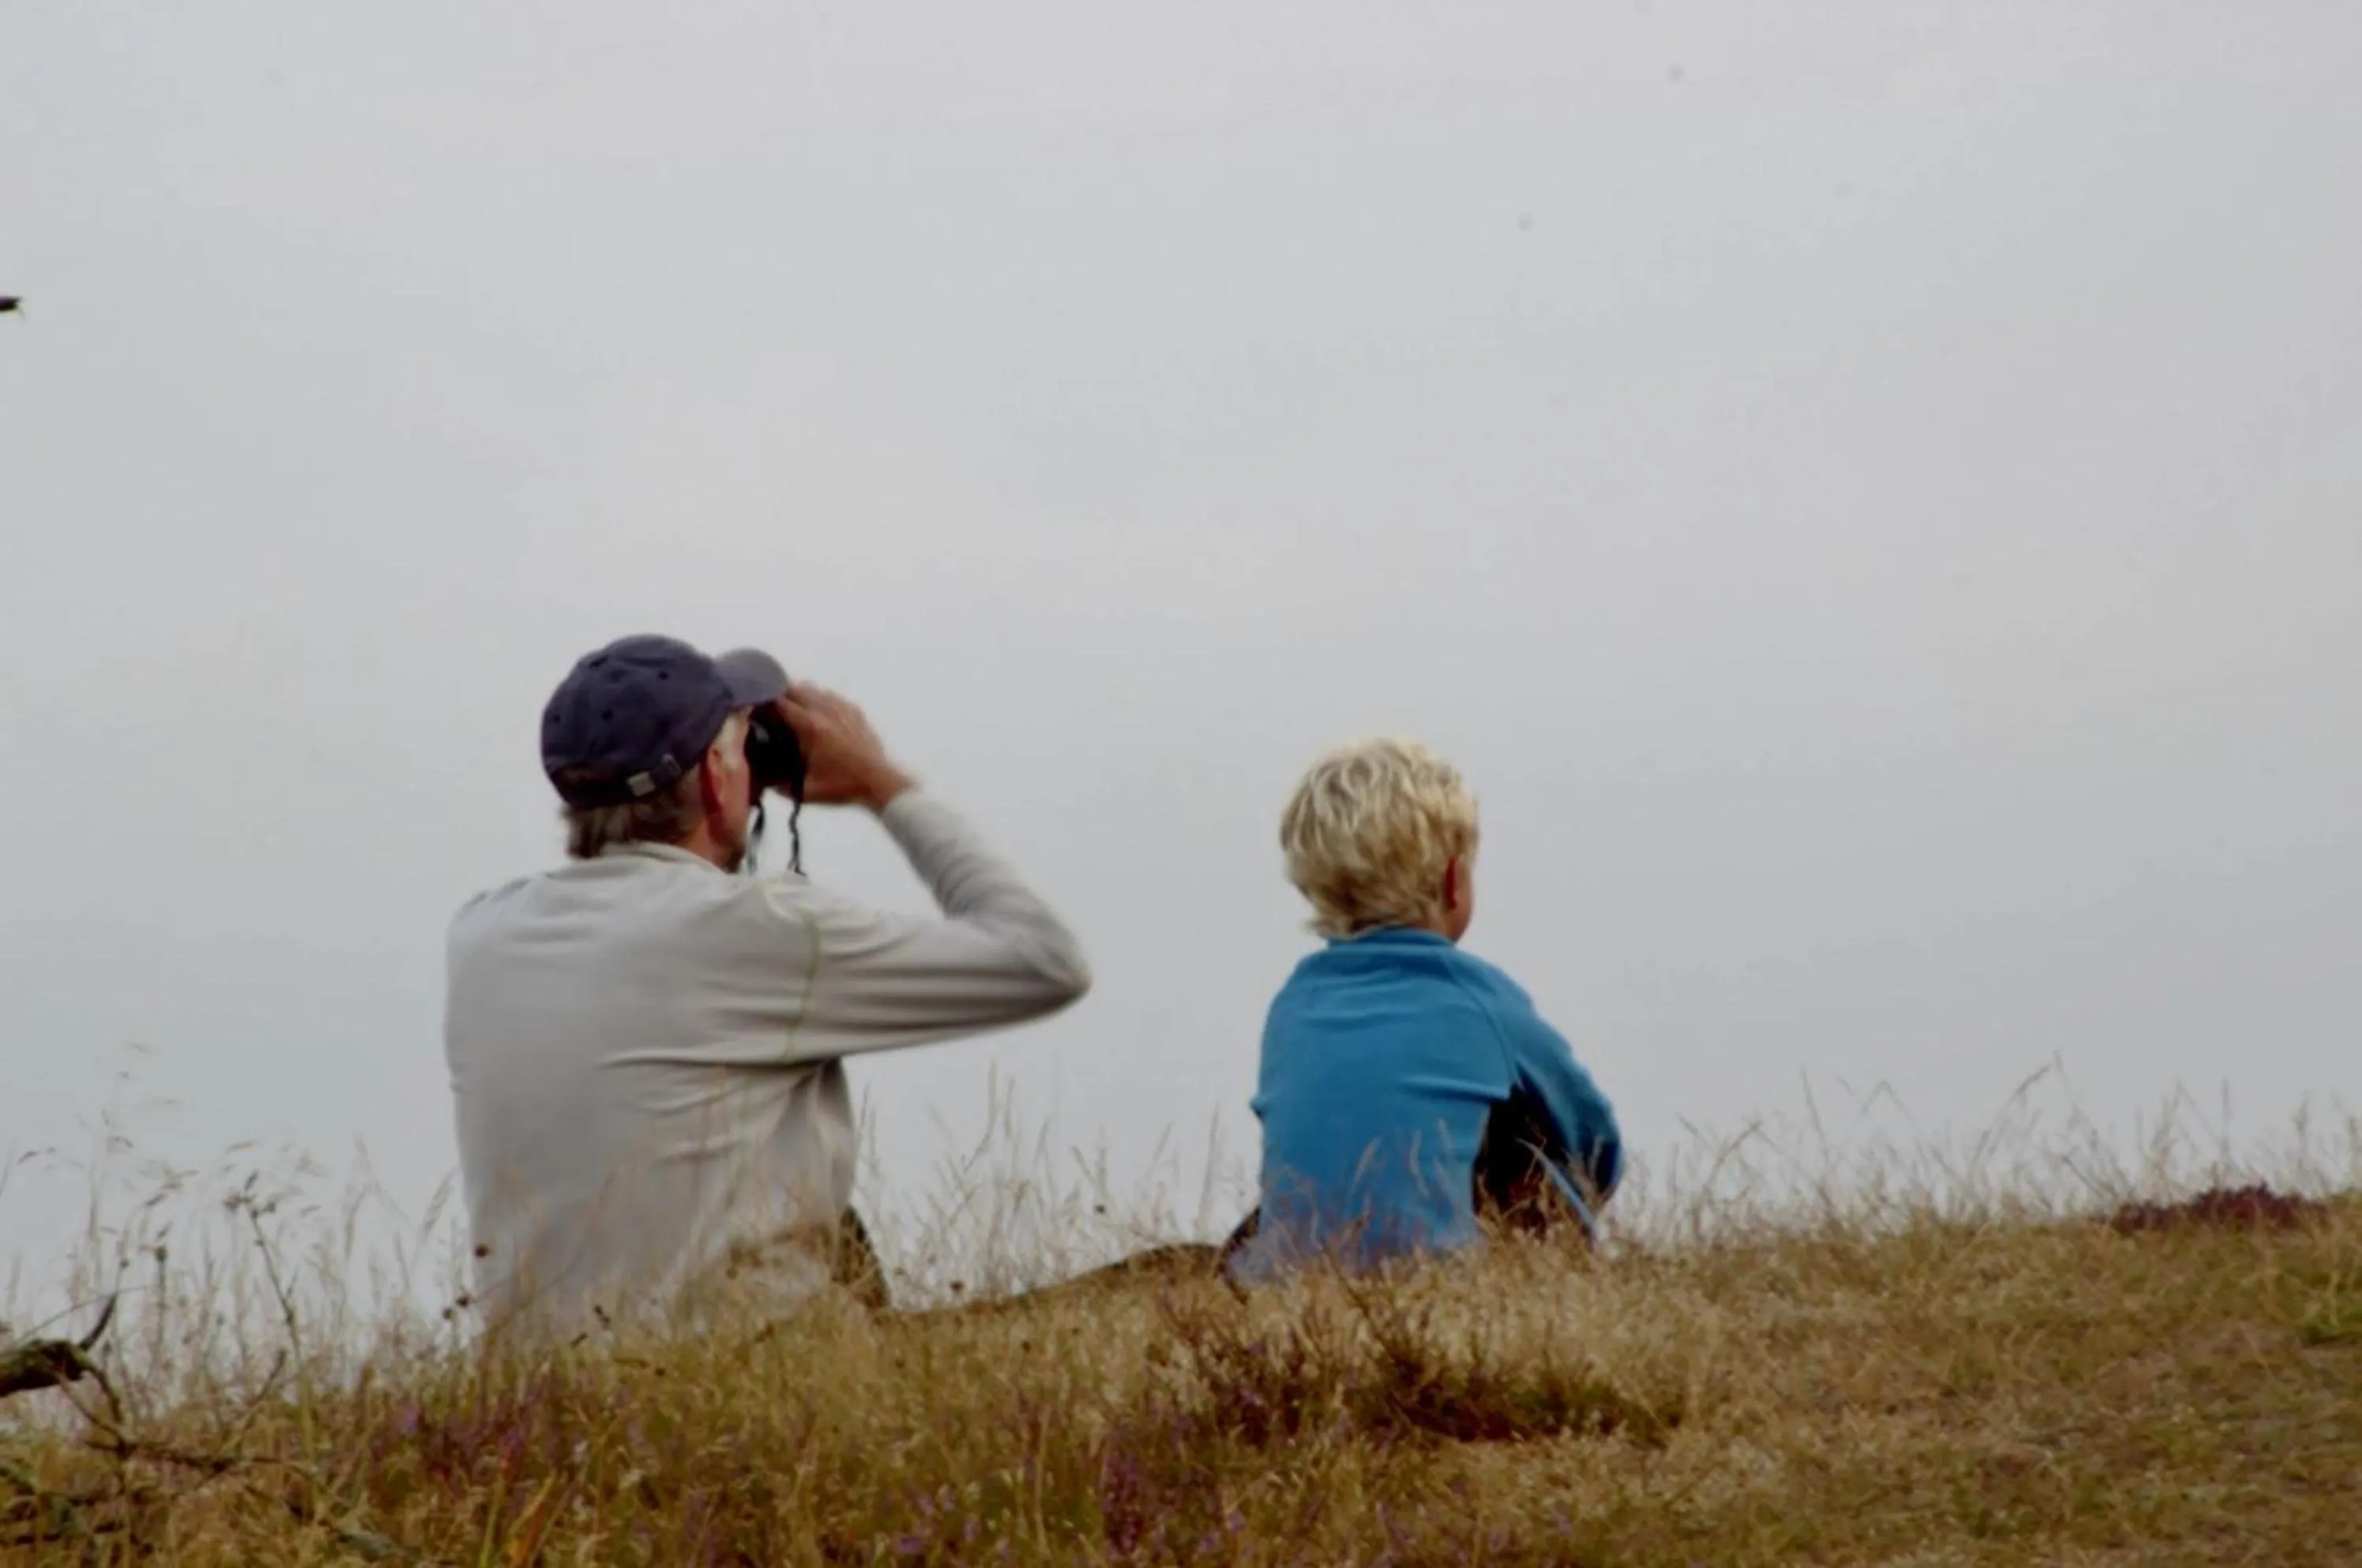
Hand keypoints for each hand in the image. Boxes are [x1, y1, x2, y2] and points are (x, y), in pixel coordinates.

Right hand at [775, 683, 914, 811]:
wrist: (878, 782)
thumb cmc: (842, 787)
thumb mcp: (806, 791)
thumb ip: (779, 785)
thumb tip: (762, 780)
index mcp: (811, 727)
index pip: (778, 703)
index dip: (762, 704)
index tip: (752, 709)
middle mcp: (825, 711)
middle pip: (793, 688)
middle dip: (778, 694)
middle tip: (768, 707)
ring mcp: (842, 708)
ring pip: (812, 688)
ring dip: (798, 695)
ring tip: (790, 709)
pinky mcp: (854, 710)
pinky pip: (830, 695)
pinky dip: (818, 699)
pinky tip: (815, 713)